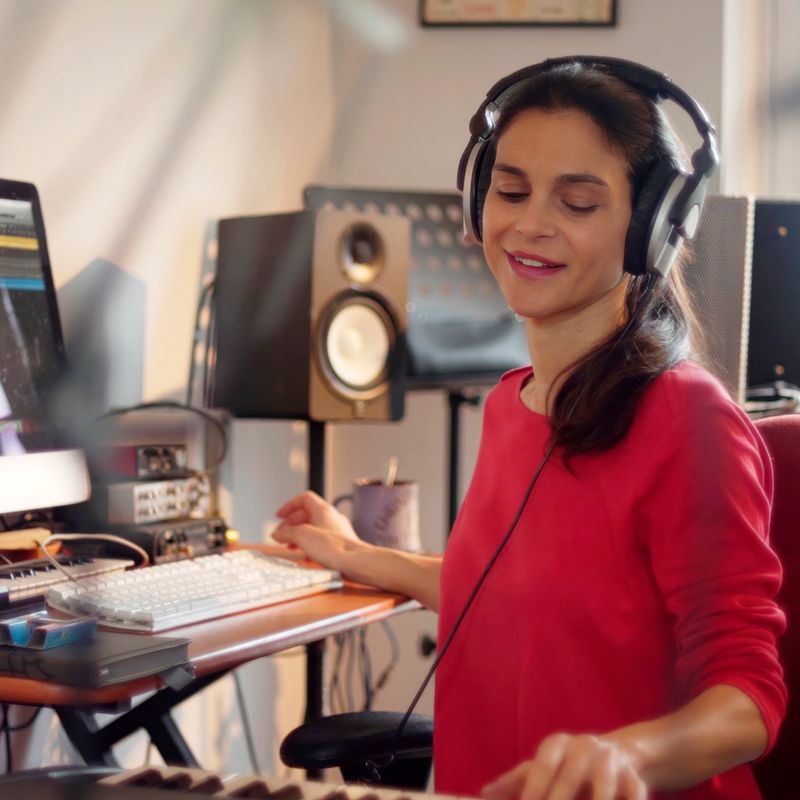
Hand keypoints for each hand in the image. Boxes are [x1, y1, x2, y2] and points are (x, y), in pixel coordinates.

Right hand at [273, 491, 363, 569]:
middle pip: (307, 514)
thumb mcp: (302, 536)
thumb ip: (287, 532)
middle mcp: (332, 518)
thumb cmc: (334, 548)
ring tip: (290, 546)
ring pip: (314, 528)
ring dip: (300, 535)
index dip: (289, 505)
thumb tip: (277, 533)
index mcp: (323, 510)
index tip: (279, 516)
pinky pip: (323, 540)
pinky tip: (306, 556)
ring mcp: (338, 531)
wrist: (356, 563)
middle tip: (281, 535)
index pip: (304, 498)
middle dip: (292, 524)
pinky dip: (310, 545)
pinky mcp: (342, 545)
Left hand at [481, 734, 646, 799]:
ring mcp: (610, 760)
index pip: (541, 766)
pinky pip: (634, 794)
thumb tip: (483, 793)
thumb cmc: (568, 767)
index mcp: (557, 745)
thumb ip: (516, 782)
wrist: (619, 755)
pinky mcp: (635, 777)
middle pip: (570, 777)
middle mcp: (583, 746)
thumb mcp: (542, 768)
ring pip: (603, 786)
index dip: (534, 789)